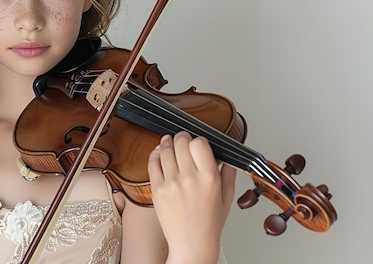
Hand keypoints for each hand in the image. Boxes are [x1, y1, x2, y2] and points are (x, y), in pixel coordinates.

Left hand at [147, 132, 235, 263]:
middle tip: (182, 140)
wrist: (191, 245)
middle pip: (180, 142)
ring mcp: (171, 183)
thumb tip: (227, 157)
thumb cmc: (209, 224)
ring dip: (167, 144)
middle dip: (181, 138)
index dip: (197, 140)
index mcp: (210, 178)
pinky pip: (152, 163)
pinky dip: (155, 154)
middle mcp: (189, 179)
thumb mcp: (227, 198)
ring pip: (165, 150)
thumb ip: (229, 174)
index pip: (199, 143)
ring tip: (169, 144)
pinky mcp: (157, 190)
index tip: (197, 143)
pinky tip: (159, 154)